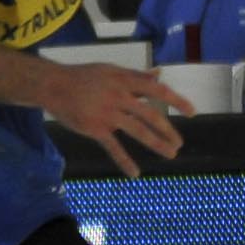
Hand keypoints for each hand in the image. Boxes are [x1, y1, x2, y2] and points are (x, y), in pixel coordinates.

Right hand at [41, 64, 191, 176]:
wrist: (52, 85)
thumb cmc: (82, 77)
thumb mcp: (111, 71)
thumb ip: (136, 76)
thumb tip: (159, 75)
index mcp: (125, 81)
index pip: (157, 90)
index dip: (176, 100)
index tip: (192, 112)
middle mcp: (119, 97)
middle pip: (150, 115)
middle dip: (168, 131)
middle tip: (178, 143)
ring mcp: (107, 114)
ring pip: (138, 131)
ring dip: (157, 143)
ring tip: (170, 154)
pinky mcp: (95, 128)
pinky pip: (113, 147)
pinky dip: (125, 161)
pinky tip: (135, 174)